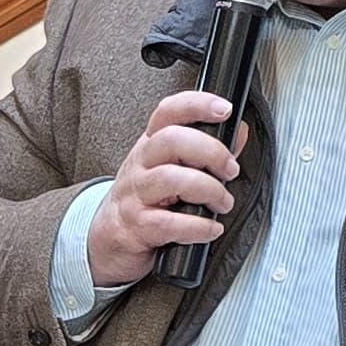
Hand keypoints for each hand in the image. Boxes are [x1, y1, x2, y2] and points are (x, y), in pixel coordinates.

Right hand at [80, 91, 242, 289]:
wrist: (107, 240)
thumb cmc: (145, 202)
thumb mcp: (171, 170)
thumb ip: (207, 152)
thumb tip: (238, 132)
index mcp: (151, 146)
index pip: (169, 112)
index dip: (197, 104)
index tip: (224, 109)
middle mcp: (140, 165)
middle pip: (172, 140)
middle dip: (211, 152)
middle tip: (230, 170)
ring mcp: (135, 195)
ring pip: (171, 178)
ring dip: (209, 190)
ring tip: (223, 203)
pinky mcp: (136, 226)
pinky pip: (169, 223)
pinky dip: (199, 227)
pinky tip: (211, 229)